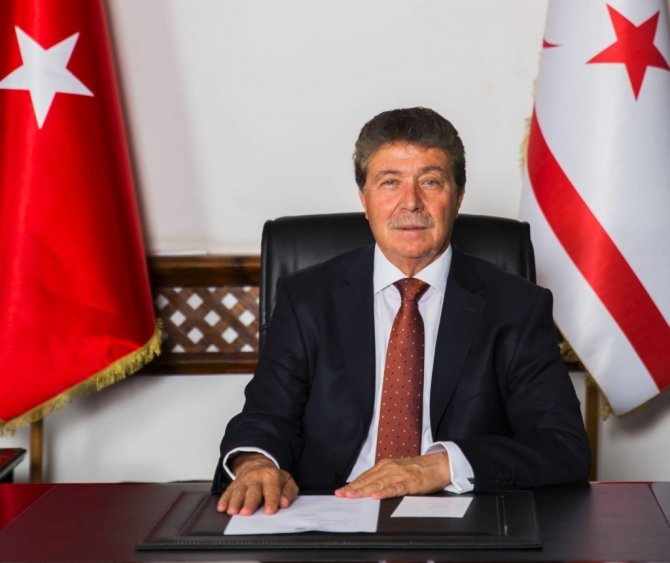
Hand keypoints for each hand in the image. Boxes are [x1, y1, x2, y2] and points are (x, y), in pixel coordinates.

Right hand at [216, 452, 298, 515]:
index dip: (271, 500)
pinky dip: (224, 500)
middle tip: (246, 513)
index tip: (269, 511)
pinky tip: (221, 508)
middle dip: (249, 502)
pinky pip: (227, 492)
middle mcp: (256, 478)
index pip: (271, 489)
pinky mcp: (233, 485)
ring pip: (238, 492)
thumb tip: (284, 503)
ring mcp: (243, 481)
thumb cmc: (274, 478)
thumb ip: (288, 492)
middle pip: (253, 491)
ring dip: (234, 502)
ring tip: (232, 512)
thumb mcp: (287, 481)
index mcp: (271, 476)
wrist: (257, 464)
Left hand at [334, 452, 450, 499]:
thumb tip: (368, 488)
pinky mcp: (411, 482)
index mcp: (386, 465)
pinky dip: (385, 492)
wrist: (439, 464)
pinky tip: (376, 496)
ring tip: (352, 496)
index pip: (365, 476)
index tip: (341, 491)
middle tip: (340, 495)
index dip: (353, 484)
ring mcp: (400, 475)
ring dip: (364, 490)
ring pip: (378, 484)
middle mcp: (391, 468)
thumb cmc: (418, 469)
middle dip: (353, 488)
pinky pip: (396, 488)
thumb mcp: (398, 470)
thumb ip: (384, 477)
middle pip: (368, 480)